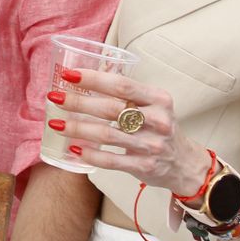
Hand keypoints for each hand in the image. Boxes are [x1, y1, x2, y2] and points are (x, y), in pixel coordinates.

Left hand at [53, 67, 211, 196]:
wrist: (185, 163)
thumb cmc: (159, 126)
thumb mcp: (154, 104)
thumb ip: (127, 94)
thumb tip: (84, 79)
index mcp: (158, 99)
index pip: (121, 85)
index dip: (93, 78)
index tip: (68, 74)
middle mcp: (157, 120)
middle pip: (110, 108)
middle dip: (78, 102)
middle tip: (54, 97)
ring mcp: (151, 145)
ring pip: (107, 134)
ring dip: (77, 128)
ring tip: (55, 123)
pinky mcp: (144, 166)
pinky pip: (111, 160)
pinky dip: (90, 154)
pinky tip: (72, 148)